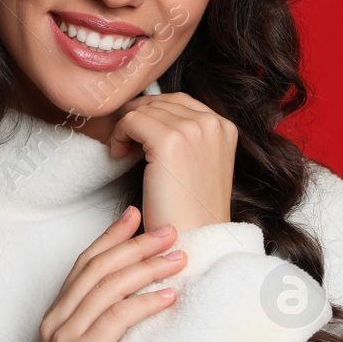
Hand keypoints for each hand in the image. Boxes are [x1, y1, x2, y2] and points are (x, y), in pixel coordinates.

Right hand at [39, 205, 183, 341]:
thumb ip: (116, 318)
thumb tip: (153, 281)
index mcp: (58, 319)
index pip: (85, 265)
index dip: (111, 238)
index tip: (137, 216)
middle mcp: (54, 324)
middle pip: (96, 269)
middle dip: (135, 245)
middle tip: (171, 232)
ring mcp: (63, 340)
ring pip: (107, 288)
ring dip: (147, 268)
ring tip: (180, 259)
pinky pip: (116, 318)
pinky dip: (145, 302)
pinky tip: (170, 296)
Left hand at [108, 92, 236, 234]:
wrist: (194, 239)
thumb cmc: (191, 209)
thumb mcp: (200, 163)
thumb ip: (189, 136)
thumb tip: (153, 113)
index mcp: (224, 126)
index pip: (179, 101)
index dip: (153, 113)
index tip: (139, 134)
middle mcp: (212, 122)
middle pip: (160, 102)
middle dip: (139, 118)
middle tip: (126, 141)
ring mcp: (192, 129)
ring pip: (144, 110)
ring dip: (127, 128)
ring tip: (124, 152)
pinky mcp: (169, 141)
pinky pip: (130, 121)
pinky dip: (119, 135)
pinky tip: (120, 156)